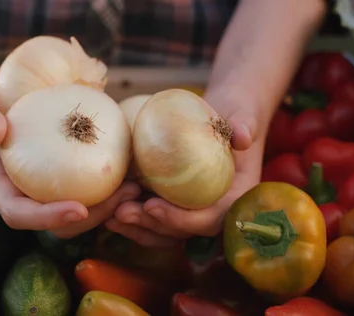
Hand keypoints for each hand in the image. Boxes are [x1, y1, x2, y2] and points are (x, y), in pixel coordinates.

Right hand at [0, 69, 140, 233]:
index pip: (18, 214)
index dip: (48, 218)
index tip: (79, 208)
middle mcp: (19, 187)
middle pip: (55, 220)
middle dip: (91, 216)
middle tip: (125, 196)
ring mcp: (36, 179)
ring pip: (73, 204)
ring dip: (106, 202)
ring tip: (135, 185)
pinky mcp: (52, 165)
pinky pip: (79, 179)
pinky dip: (103, 176)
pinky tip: (127, 161)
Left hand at [106, 101, 263, 246]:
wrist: (225, 119)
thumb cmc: (234, 116)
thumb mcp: (241, 116)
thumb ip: (243, 125)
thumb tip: (242, 136)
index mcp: (236, 197)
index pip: (211, 219)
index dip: (181, 218)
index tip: (152, 205)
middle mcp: (216, 212)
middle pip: (183, 232)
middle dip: (151, 225)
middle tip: (122, 211)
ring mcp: (195, 213)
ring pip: (166, 234)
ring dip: (138, 229)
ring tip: (111, 216)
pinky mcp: (177, 209)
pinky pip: (156, 224)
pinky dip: (135, 224)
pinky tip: (110, 215)